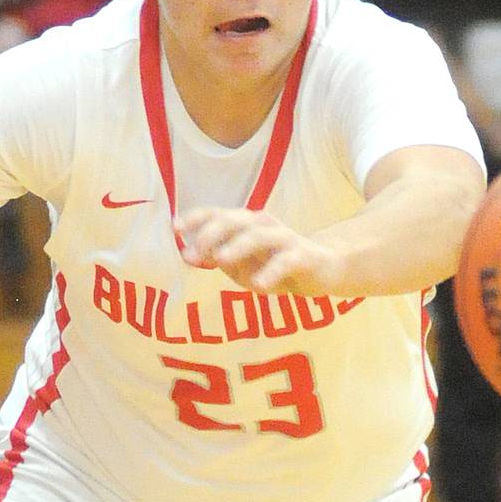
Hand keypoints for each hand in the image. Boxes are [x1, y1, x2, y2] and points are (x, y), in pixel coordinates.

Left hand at [173, 207, 334, 295]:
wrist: (325, 269)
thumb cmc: (276, 265)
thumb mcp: (243, 265)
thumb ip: (218, 259)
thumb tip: (188, 256)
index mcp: (246, 225)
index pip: (218, 215)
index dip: (197, 218)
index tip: (175, 228)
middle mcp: (263, 225)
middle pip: (234, 221)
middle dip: (212, 234)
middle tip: (194, 252)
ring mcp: (285, 238)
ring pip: (258, 236)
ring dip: (237, 246)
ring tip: (220, 260)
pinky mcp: (304, 256)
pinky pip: (286, 261)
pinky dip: (271, 272)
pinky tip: (259, 286)